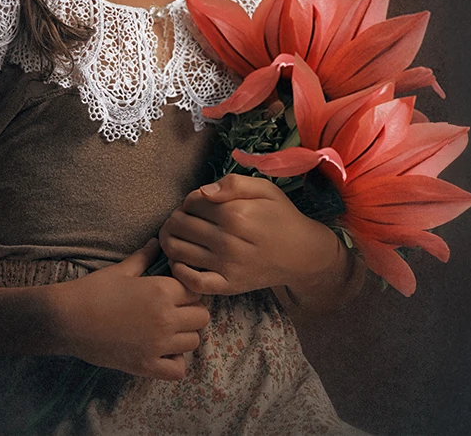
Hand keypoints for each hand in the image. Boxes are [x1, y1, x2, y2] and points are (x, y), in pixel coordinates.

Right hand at [53, 238, 210, 380]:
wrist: (67, 319)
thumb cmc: (93, 290)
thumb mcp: (121, 270)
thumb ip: (144, 257)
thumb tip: (156, 242)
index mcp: (161, 291)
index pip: (196, 291)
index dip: (188, 290)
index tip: (176, 291)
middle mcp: (165, 318)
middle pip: (202, 317)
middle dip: (191, 312)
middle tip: (175, 310)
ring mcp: (157, 344)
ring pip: (194, 342)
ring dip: (185, 335)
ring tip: (168, 330)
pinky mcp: (146, 365)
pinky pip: (178, 370)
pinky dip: (175, 362)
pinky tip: (162, 352)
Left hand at [158, 173, 344, 296]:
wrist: (302, 254)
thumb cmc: (281, 217)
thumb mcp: (265, 189)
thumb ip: (234, 183)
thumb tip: (204, 191)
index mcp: (236, 214)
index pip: (193, 202)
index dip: (188, 199)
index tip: (196, 202)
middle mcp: (228, 242)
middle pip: (181, 225)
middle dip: (175, 217)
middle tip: (182, 217)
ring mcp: (227, 267)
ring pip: (178, 251)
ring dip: (169, 239)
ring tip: (175, 234)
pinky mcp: (228, 286)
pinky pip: (192, 281)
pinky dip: (178, 270)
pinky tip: (179, 260)